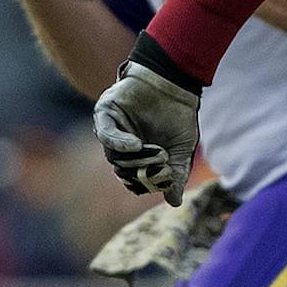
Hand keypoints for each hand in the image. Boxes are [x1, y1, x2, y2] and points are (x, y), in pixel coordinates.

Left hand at [93, 33, 203, 204]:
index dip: (146, 183)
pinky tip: (136, 145)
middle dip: (141, 173)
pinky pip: (105, 134)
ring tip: (158, 153)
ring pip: (113, 155)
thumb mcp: (181, 150)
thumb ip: (176, 174)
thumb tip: (174, 202)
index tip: (164, 178)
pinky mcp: (105, 113)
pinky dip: (119, 143)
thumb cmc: (178, 117)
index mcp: (136, 156)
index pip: (132, 179)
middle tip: (162, 166)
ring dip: (135, 159)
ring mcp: (111, 129)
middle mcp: (120, 145)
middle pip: (121, 170)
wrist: (174, 85)